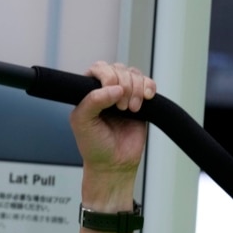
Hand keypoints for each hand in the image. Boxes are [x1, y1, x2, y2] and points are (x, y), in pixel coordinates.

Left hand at [70, 61, 155, 179]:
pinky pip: (148, 83)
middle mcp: (105, 91)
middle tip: (121, 108)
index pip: (98, 68)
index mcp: (88, 92)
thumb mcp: (83, 123)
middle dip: (124, 85)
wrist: (114, 163)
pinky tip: (146, 99)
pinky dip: (149, 87)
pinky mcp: (140, 102)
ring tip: (132, 109)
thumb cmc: (94, 145)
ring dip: (136, 89)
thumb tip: (115, 88)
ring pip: (134, 74)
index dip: (107, 76)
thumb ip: (92, 101)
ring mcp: (123, 95)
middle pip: (119, 69)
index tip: (111, 93)